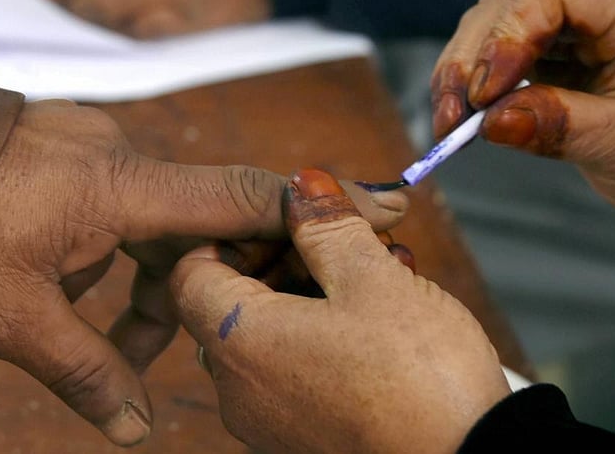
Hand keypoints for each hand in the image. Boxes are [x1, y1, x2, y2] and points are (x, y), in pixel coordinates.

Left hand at [0, 101, 408, 445]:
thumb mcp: (13, 315)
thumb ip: (84, 369)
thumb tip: (129, 429)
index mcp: (123, 186)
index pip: (240, 192)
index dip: (309, 207)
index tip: (378, 204)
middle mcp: (125, 160)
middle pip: (209, 220)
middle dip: (221, 281)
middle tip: (217, 336)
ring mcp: (103, 155)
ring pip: (168, 223)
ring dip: (164, 283)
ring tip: (125, 345)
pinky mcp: (83, 159)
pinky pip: (135, 210)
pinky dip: (135, 259)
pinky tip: (104, 302)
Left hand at [171, 169, 508, 453]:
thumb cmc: (420, 381)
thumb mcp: (374, 280)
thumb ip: (328, 225)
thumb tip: (303, 186)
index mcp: (242, 341)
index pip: (194, 270)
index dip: (239, 235)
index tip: (293, 222)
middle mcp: (241, 388)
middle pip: (236, 300)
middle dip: (291, 258)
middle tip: (349, 240)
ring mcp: (269, 419)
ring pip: (273, 333)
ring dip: (318, 292)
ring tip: (382, 272)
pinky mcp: (302, 436)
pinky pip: (295, 370)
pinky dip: (326, 335)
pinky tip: (382, 318)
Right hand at [431, 0, 614, 236]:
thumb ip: (554, 125)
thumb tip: (488, 121)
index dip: (505, 37)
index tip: (482, 95)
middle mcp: (597, 1)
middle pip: (507, 5)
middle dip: (471, 60)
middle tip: (450, 119)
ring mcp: (571, 24)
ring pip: (491, 26)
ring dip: (462, 73)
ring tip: (450, 124)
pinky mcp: (551, 51)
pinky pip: (498, 54)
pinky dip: (474, 86)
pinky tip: (463, 117)